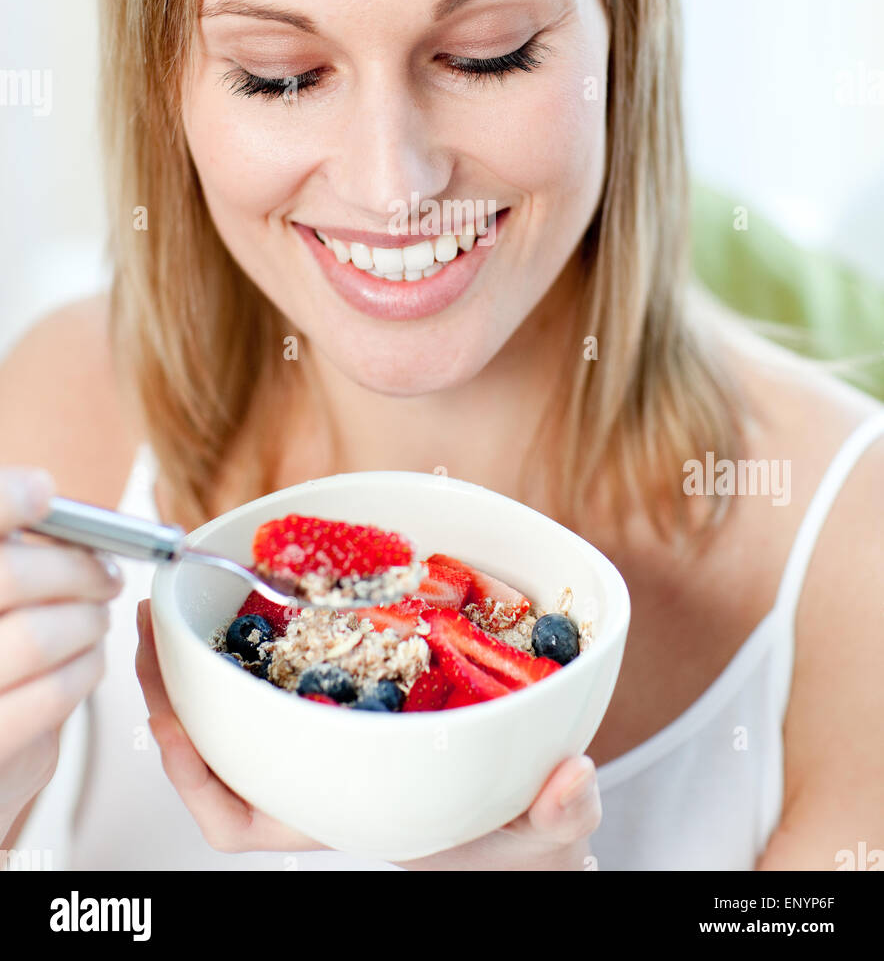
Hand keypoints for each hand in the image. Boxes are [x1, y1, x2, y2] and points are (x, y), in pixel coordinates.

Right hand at [0, 466, 123, 839]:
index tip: (44, 493)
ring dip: (87, 623)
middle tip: (107, 574)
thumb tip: (49, 504)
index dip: (7, 500)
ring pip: (38, 636)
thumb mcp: (1, 593)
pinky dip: (82, 671)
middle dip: (77, 570)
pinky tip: (86, 662)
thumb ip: (12, 552)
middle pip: (12, 577)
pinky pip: (51, 696)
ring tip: (96, 620)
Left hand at [136, 598, 600, 868]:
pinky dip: (276, 630)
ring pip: (250, 703)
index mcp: (348, 808)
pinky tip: (271, 587)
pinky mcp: (364, 688)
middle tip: (155, 621)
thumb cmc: (525, 830)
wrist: (538, 810)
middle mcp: (329, 771)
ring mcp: (341, 729)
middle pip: (223, 748)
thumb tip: (570, 778)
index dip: (193, 772)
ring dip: (214, 656)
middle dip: (178, 692)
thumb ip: (559, 812)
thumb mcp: (546, 828)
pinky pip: (298, 664)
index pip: (242, 818)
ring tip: (188, 598)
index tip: (165, 714)